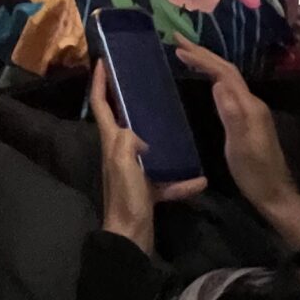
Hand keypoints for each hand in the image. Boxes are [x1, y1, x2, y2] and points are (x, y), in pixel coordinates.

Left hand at [88, 59, 205, 254]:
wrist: (131, 238)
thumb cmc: (126, 199)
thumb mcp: (124, 165)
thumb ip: (127, 141)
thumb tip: (136, 131)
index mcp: (111, 142)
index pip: (101, 105)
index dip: (100, 82)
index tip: (103, 61)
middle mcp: (119, 153)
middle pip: (121, 120)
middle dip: (126, 99)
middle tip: (143, 81)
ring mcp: (133, 172)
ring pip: (146, 148)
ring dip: (159, 136)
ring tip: (174, 120)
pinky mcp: (147, 190)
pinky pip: (167, 181)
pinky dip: (181, 181)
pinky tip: (199, 180)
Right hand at [175, 46, 299, 253]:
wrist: (275, 194)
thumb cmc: (255, 174)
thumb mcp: (240, 147)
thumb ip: (231, 115)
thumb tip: (218, 83)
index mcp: (249, 106)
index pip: (224, 73)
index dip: (202, 59)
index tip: (178, 49)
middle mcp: (252, 103)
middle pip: (227, 71)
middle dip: (203, 54)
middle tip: (178, 41)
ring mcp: (251, 111)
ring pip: (228, 78)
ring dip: (208, 63)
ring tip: (187, 54)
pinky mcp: (248, 119)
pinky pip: (228, 89)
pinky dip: (213, 77)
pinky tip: (205, 80)